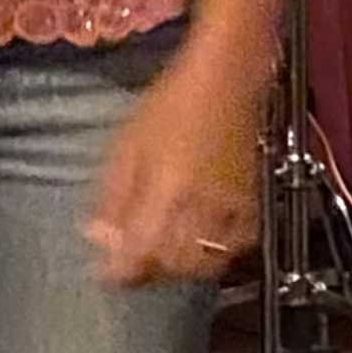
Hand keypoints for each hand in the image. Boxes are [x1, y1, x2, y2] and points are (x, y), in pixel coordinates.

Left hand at [86, 54, 262, 288]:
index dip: (119, 272)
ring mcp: (232, 209)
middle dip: (147, 269)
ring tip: (162, 253)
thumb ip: (112, 197)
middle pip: (171, 264)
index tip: (104, 274)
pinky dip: (215, 256)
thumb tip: (97, 240)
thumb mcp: (128, 144)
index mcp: (166, 192)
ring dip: (178, 267)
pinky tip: (201, 244)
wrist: (226, 78)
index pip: (140, 253)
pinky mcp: (254, 205)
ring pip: (204, 263)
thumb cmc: (170, 104)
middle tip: (132, 259)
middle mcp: (202, 208)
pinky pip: (236, 248)